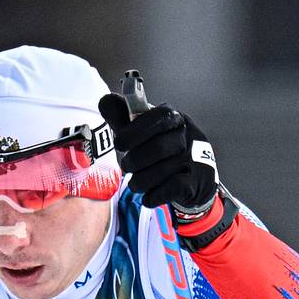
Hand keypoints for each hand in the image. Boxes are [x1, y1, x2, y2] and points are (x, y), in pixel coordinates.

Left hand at [97, 94, 217, 219]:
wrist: (193, 177)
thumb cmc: (163, 150)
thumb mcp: (144, 131)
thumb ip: (123, 118)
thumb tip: (105, 101)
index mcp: (174, 117)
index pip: (156, 118)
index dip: (134, 132)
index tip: (118, 143)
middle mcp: (187, 136)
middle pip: (157, 148)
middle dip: (134, 161)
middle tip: (127, 167)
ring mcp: (192, 159)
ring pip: (161, 172)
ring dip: (140, 182)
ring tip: (136, 183)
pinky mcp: (194, 182)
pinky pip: (169, 189)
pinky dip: (153, 195)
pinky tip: (148, 196)